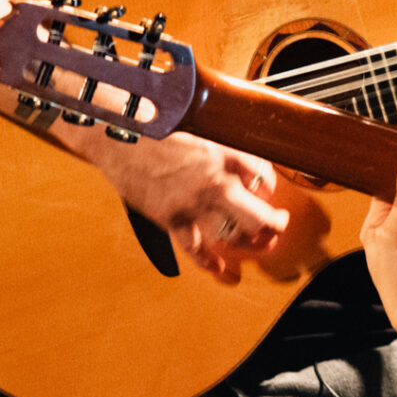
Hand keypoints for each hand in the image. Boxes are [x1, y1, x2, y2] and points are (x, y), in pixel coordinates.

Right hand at [92, 129, 287, 279]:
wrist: (118, 135)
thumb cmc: (154, 128)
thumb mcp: (198, 127)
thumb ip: (223, 145)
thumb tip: (244, 162)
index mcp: (222, 155)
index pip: (263, 177)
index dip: (270, 187)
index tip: (268, 192)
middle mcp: (213, 182)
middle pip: (258, 217)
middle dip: (274, 226)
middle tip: (278, 226)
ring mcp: (192, 204)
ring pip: (233, 236)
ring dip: (250, 245)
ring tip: (259, 245)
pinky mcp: (171, 219)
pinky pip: (195, 249)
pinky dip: (210, 263)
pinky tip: (221, 269)